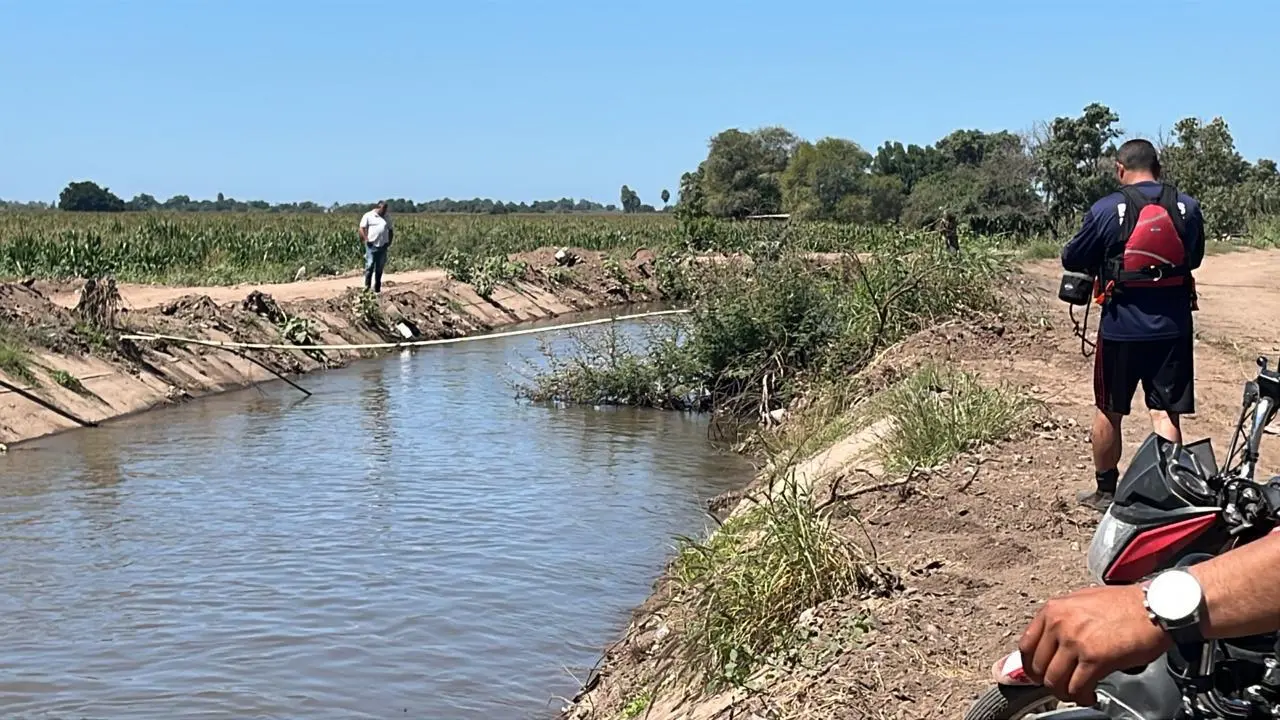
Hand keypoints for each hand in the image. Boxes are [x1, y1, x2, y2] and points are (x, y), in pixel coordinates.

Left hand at [1017, 584, 1170, 705]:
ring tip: (1076, 693)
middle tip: (1060, 686)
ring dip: (1064, 693)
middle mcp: (1059, 624)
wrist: (1154, 608)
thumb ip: (1062, 620)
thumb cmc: (1125, 604)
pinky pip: (1077, 687)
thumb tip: (1050, 642)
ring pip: (1054, 681)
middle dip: (1048, 682)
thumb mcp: (1081, 602)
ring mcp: (1075, 641)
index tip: (1037, 674)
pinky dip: (1082, 696)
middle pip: (1038, 667)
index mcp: (1053, 610)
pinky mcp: (1095, 658)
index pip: (1026, 645)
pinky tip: (1090, 695)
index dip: (1030, 666)